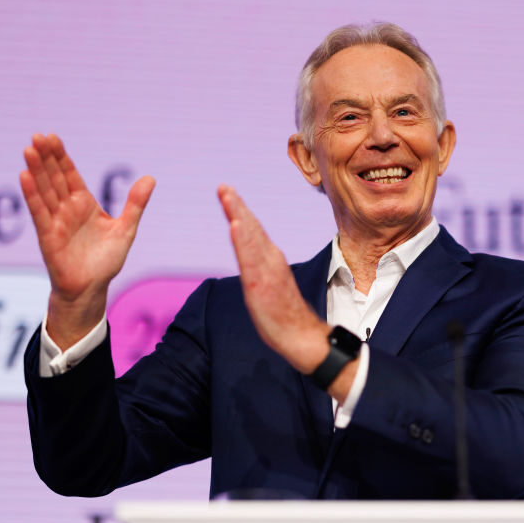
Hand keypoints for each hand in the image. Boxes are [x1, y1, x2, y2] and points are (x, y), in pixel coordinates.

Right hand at [20, 133, 154, 348]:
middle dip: (46, 157)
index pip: (70, 174)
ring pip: (44, 191)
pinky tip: (24, 176)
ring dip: (36, 171)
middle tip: (37, 135)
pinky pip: (39, 212)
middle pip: (54, 178)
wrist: (92, 288)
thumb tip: (150, 178)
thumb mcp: (126, 229)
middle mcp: (67, 209)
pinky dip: (32, 195)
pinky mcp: (48, 236)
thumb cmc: (106, 260)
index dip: (61, 157)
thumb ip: (135, 204)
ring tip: (28, 149)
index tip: (52, 137)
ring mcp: (56, 221)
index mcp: (84, 204)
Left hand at [216, 185, 332, 374]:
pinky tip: (235, 225)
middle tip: (223, 186)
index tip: (227, 192)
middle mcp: (270, 259)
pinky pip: (250, 258)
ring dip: (238, 214)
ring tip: (227, 196)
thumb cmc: (283, 314)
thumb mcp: (269, 284)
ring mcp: (266, 270)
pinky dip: (243, 239)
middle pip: (251, 227)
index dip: (239, 210)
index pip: (253, 230)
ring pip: (250, 237)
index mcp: (270, 259)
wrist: (300, 335)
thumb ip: (262, 267)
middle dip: (237, 205)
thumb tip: (253, 255)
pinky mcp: (261, 284)